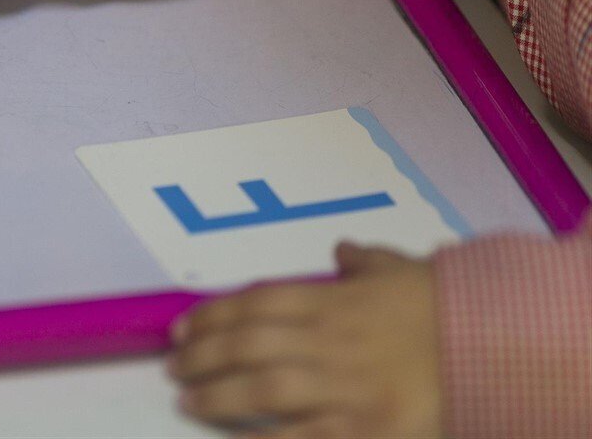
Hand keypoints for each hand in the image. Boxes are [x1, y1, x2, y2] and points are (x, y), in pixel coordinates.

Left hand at [167, 243, 444, 438]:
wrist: (497, 348)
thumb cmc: (444, 307)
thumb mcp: (400, 270)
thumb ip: (362, 262)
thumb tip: (340, 251)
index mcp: (333, 300)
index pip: (254, 302)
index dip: (211, 315)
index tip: (181, 327)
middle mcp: (330, 340)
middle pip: (248, 345)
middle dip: (202, 356)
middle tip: (173, 367)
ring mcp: (345, 387)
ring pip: (264, 391)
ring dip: (218, 397)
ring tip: (188, 402)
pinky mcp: (364, 430)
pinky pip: (302, 438)